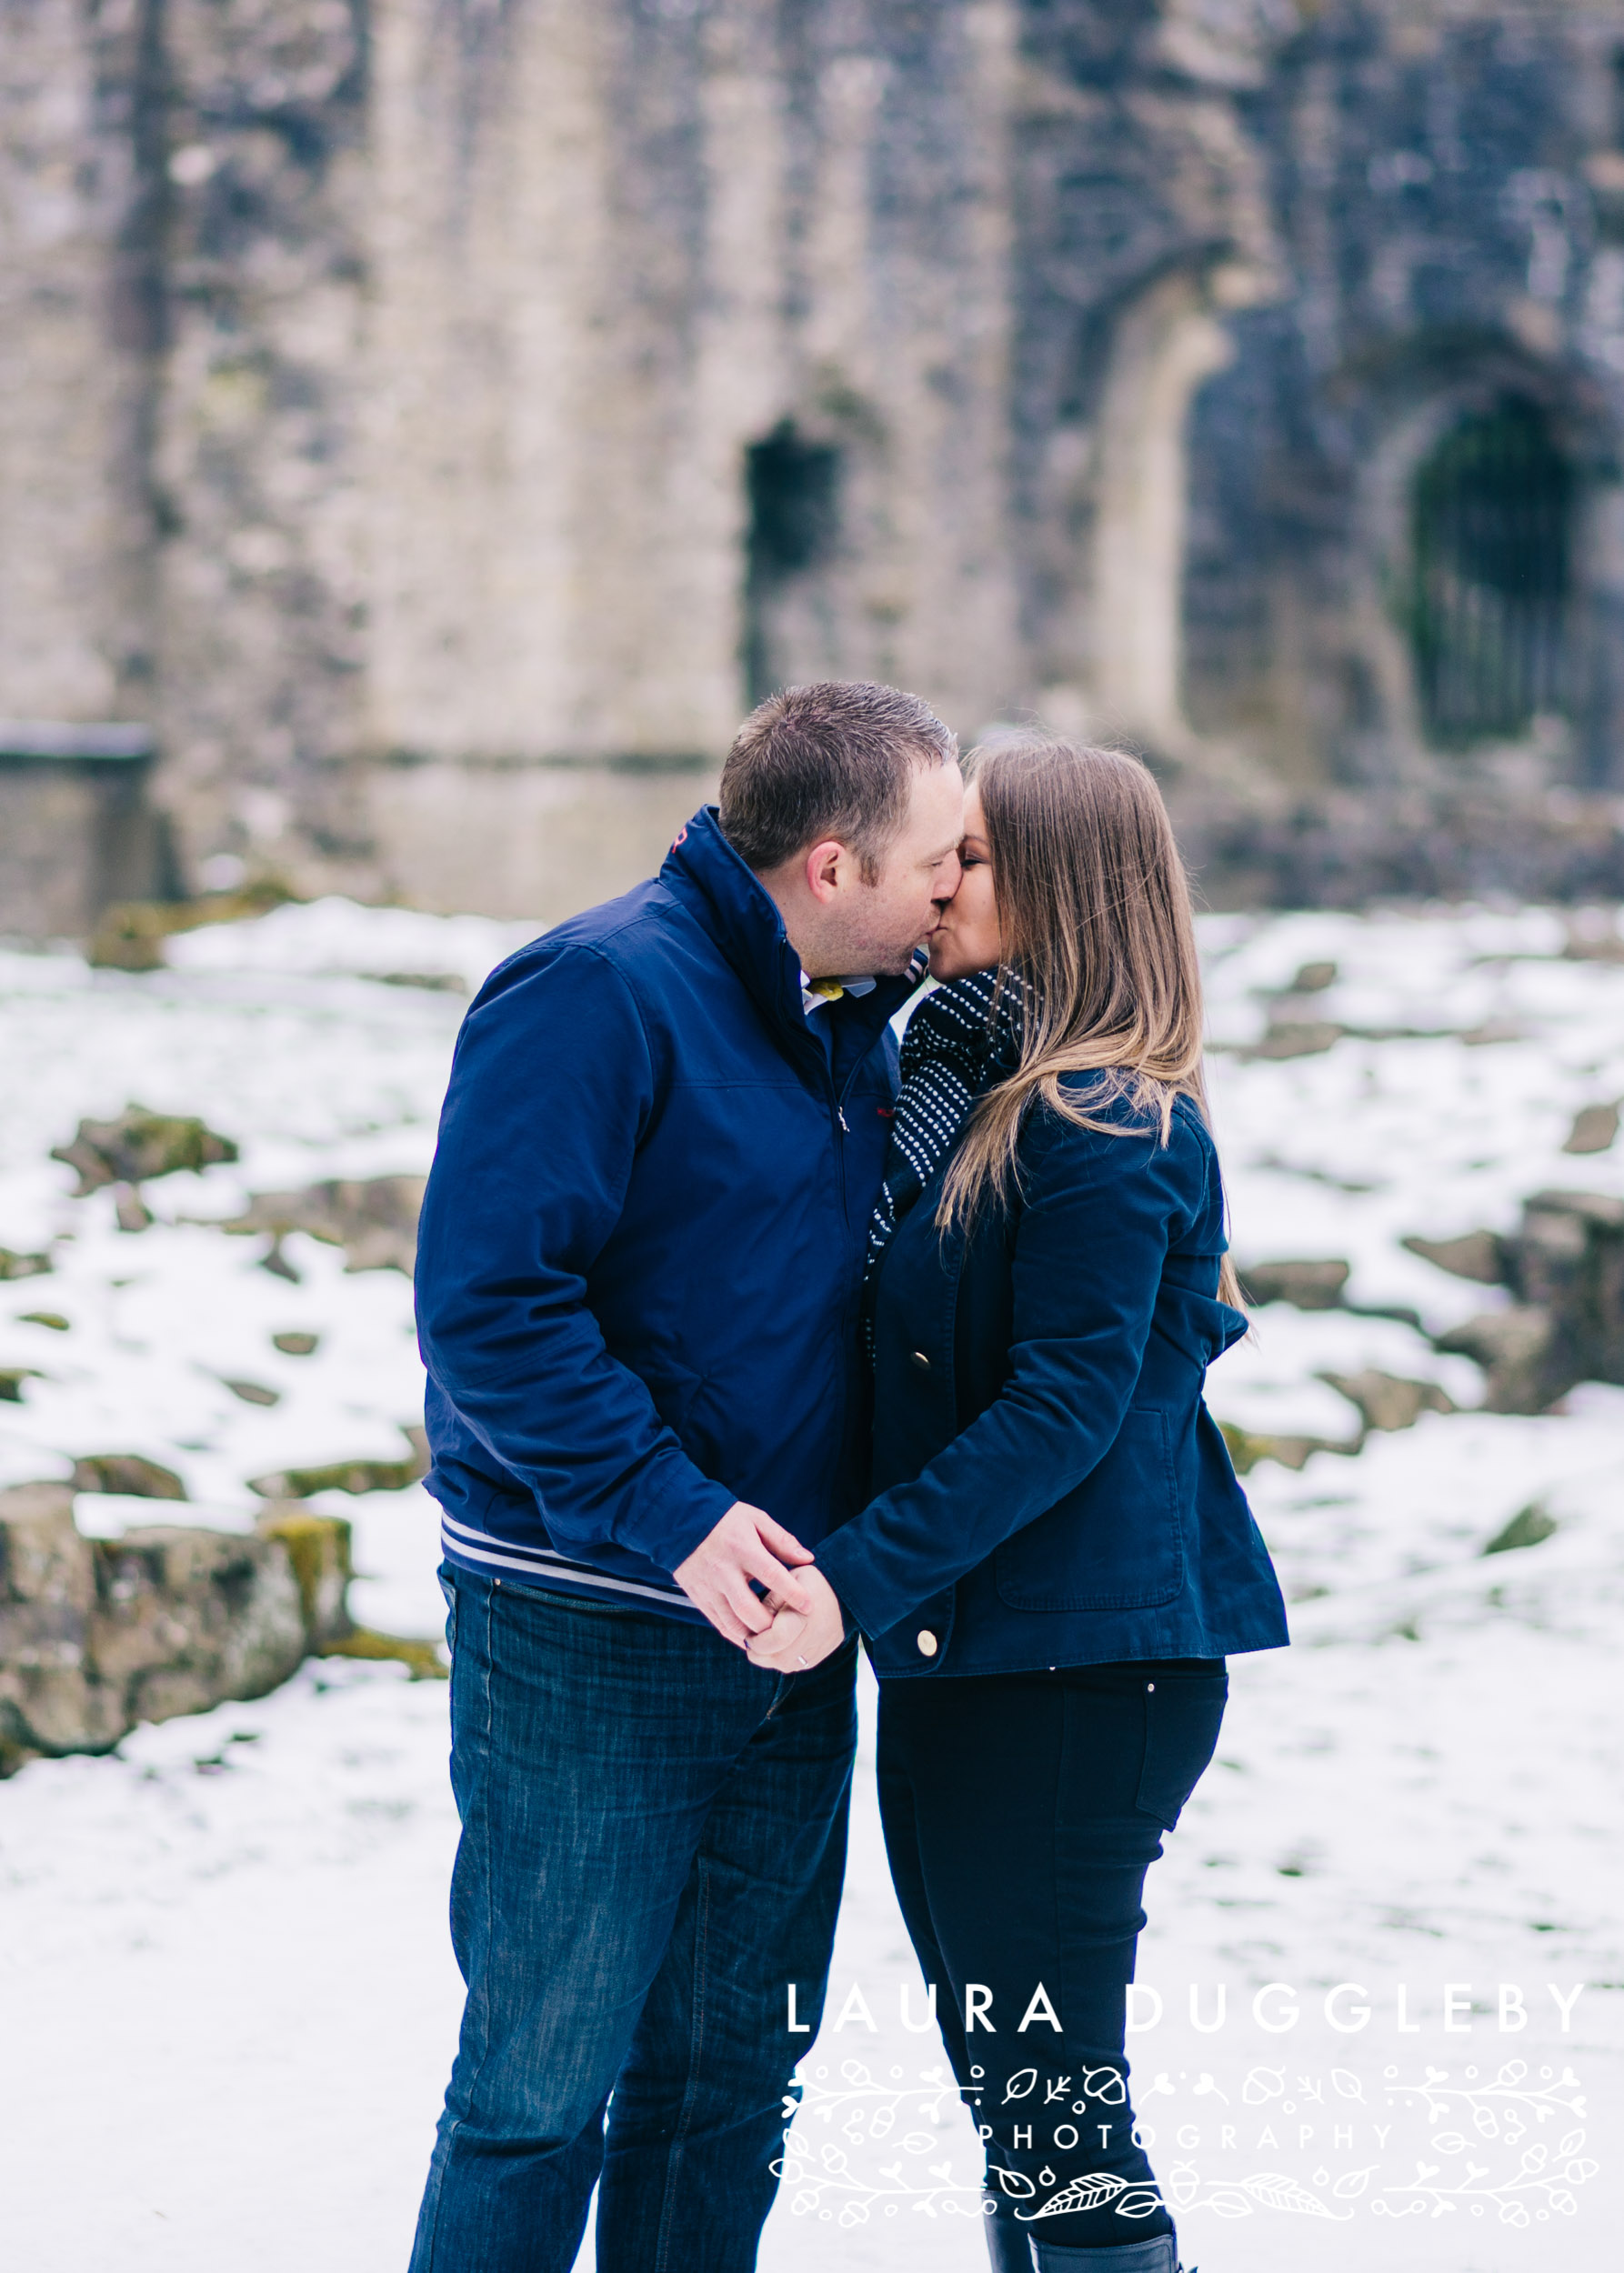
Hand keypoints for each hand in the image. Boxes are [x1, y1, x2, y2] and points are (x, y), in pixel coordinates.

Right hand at [673, 1503, 813, 1646]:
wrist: (680, 1521)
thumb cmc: (725, 1520)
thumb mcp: (755, 1519)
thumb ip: (782, 1540)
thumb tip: (808, 1559)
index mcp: (741, 1548)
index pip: (770, 1574)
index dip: (792, 1593)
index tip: (809, 1606)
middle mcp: (723, 1571)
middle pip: (747, 1608)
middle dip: (770, 1624)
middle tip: (789, 1630)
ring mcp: (708, 1587)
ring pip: (731, 1622)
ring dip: (753, 1635)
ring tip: (772, 1639)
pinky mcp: (698, 1597)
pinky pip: (718, 1624)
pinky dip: (736, 1636)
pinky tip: (752, 1638)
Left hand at [746, 1566, 845, 1672]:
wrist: (845, 1589)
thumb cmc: (810, 1580)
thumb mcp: (786, 1580)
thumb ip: (767, 1603)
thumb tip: (751, 1630)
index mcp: (805, 1613)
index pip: (775, 1639)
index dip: (756, 1641)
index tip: (747, 1634)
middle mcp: (816, 1635)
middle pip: (778, 1658)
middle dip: (758, 1652)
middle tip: (751, 1639)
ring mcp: (821, 1648)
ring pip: (786, 1665)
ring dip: (769, 1657)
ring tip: (764, 1639)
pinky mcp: (822, 1654)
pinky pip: (797, 1665)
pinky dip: (783, 1657)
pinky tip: (780, 1642)